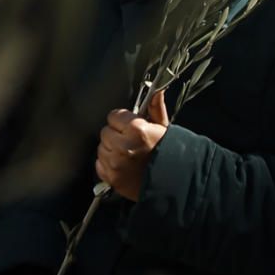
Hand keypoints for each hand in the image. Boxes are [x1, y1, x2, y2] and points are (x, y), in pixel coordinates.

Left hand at [96, 87, 171, 202]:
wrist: (174, 183)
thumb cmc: (169, 154)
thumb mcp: (163, 128)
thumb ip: (155, 108)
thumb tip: (156, 91)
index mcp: (136, 129)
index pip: (114, 115)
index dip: (122, 120)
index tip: (130, 126)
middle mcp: (123, 146)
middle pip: (106, 131)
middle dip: (116, 135)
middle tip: (130, 142)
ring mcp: (115, 163)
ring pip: (102, 148)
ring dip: (111, 150)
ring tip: (128, 154)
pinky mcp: (112, 178)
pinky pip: (100, 164)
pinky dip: (108, 165)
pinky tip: (123, 165)